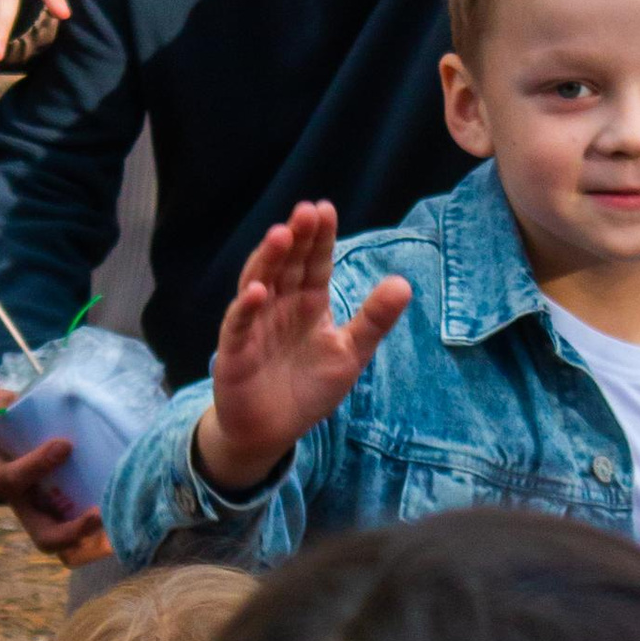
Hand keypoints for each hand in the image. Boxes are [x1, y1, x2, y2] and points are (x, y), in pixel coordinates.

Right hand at [0, 381, 109, 563]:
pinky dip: (102, 532)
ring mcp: (46, 512)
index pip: (13, 481)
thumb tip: (9, 401)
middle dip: (70, 532)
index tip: (63, 445)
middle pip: (43, 536)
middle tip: (97, 514)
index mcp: (0, 479)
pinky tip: (125, 515)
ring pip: (67, 544)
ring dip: (93, 540)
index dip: (36, 466)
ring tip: (115, 525)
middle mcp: (23, 504)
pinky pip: (83, 533)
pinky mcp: (67, 511)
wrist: (4, 427)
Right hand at [192, 203, 410, 497]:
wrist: (272, 431)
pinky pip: (239, 325)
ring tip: (281, 235)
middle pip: (287, 265)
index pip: (314, 263)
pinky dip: (245, 308)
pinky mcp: (235, 352)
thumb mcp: (350, 352)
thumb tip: (404, 283)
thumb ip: (374, 320)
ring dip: (268, 260)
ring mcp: (254, 325)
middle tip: (306, 211)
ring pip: (259, 283)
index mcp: (307, 302)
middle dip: (296, 238)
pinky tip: (256, 291)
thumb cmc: (308, 388)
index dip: (319, 238)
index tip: (325, 209)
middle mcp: (279, 306)